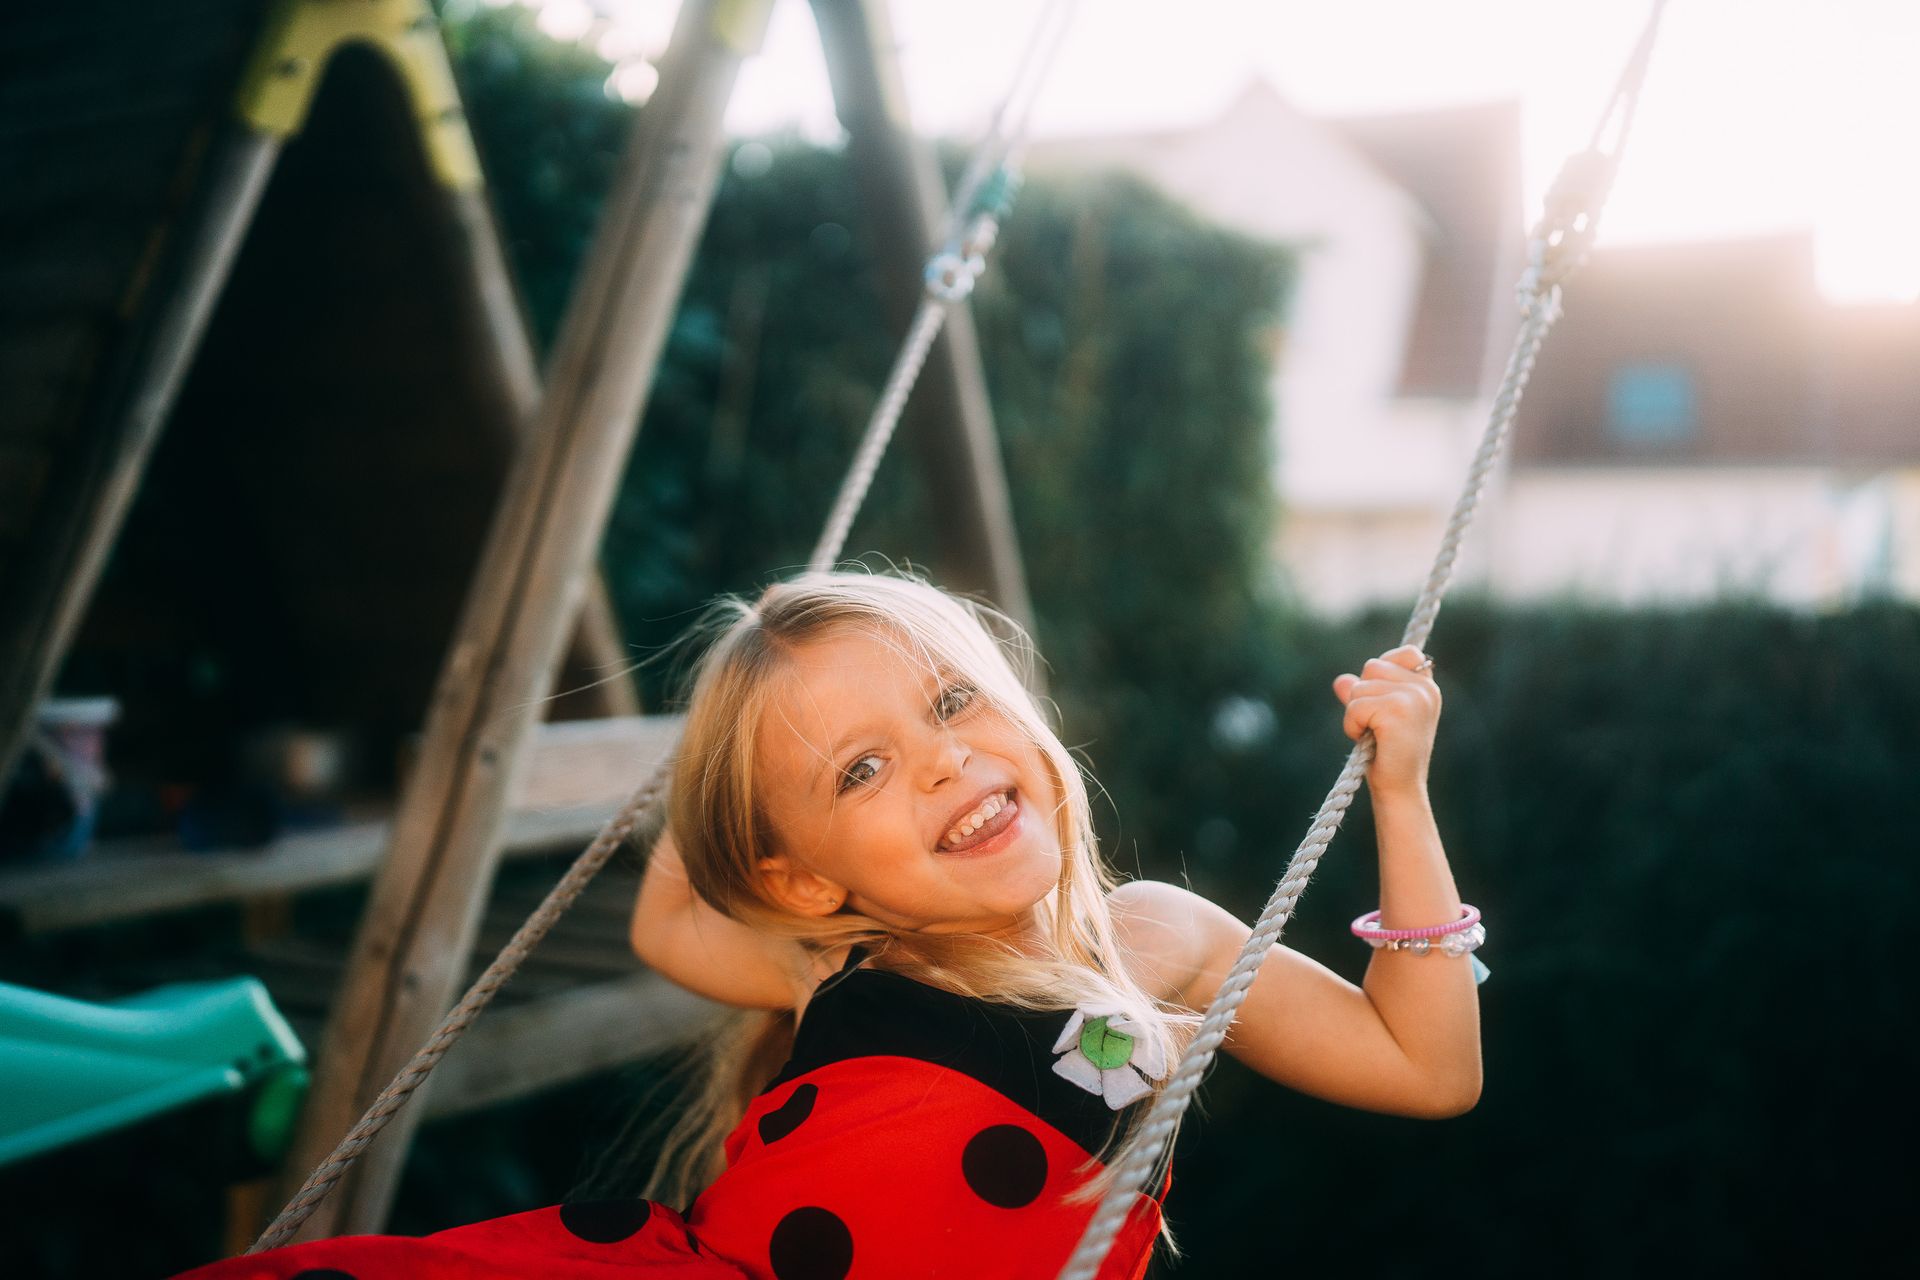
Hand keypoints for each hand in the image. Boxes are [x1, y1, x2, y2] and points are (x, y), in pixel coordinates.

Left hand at [1331, 645, 1439, 796]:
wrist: (1400, 790)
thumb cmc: (1389, 756)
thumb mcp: (1376, 718)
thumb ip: (1363, 695)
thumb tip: (1340, 681)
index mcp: (1427, 687)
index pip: (1406, 653)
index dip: (1384, 669)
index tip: (1381, 698)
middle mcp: (1425, 689)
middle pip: (1372, 667)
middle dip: (1362, 695)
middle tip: (1375, 726)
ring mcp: (1413, 698)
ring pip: (1360, 687)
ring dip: (1355, 714)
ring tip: (1373, 735)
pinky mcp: (1396, 711)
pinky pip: (1355, 706)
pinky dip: (1352, 725)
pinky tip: (1368, 741)